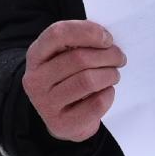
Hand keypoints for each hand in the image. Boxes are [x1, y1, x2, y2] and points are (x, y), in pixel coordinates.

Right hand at [22, 19, 124, 141]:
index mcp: (35, 56)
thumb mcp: (65, 57)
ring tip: (113, 75)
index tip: (107, 39)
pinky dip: (108, 95)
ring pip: (88, 81)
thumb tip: (105, 39)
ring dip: (110, 75)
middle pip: (79, 58)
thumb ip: (80, 44)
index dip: (87, 32)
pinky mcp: (61, 123)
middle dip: (108, 55)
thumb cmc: (69, 80)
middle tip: (119, 58)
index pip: (58, 34)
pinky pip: (96, 104)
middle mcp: (35, 79)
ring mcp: (45, 103)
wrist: (63, 118)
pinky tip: (107, 92)